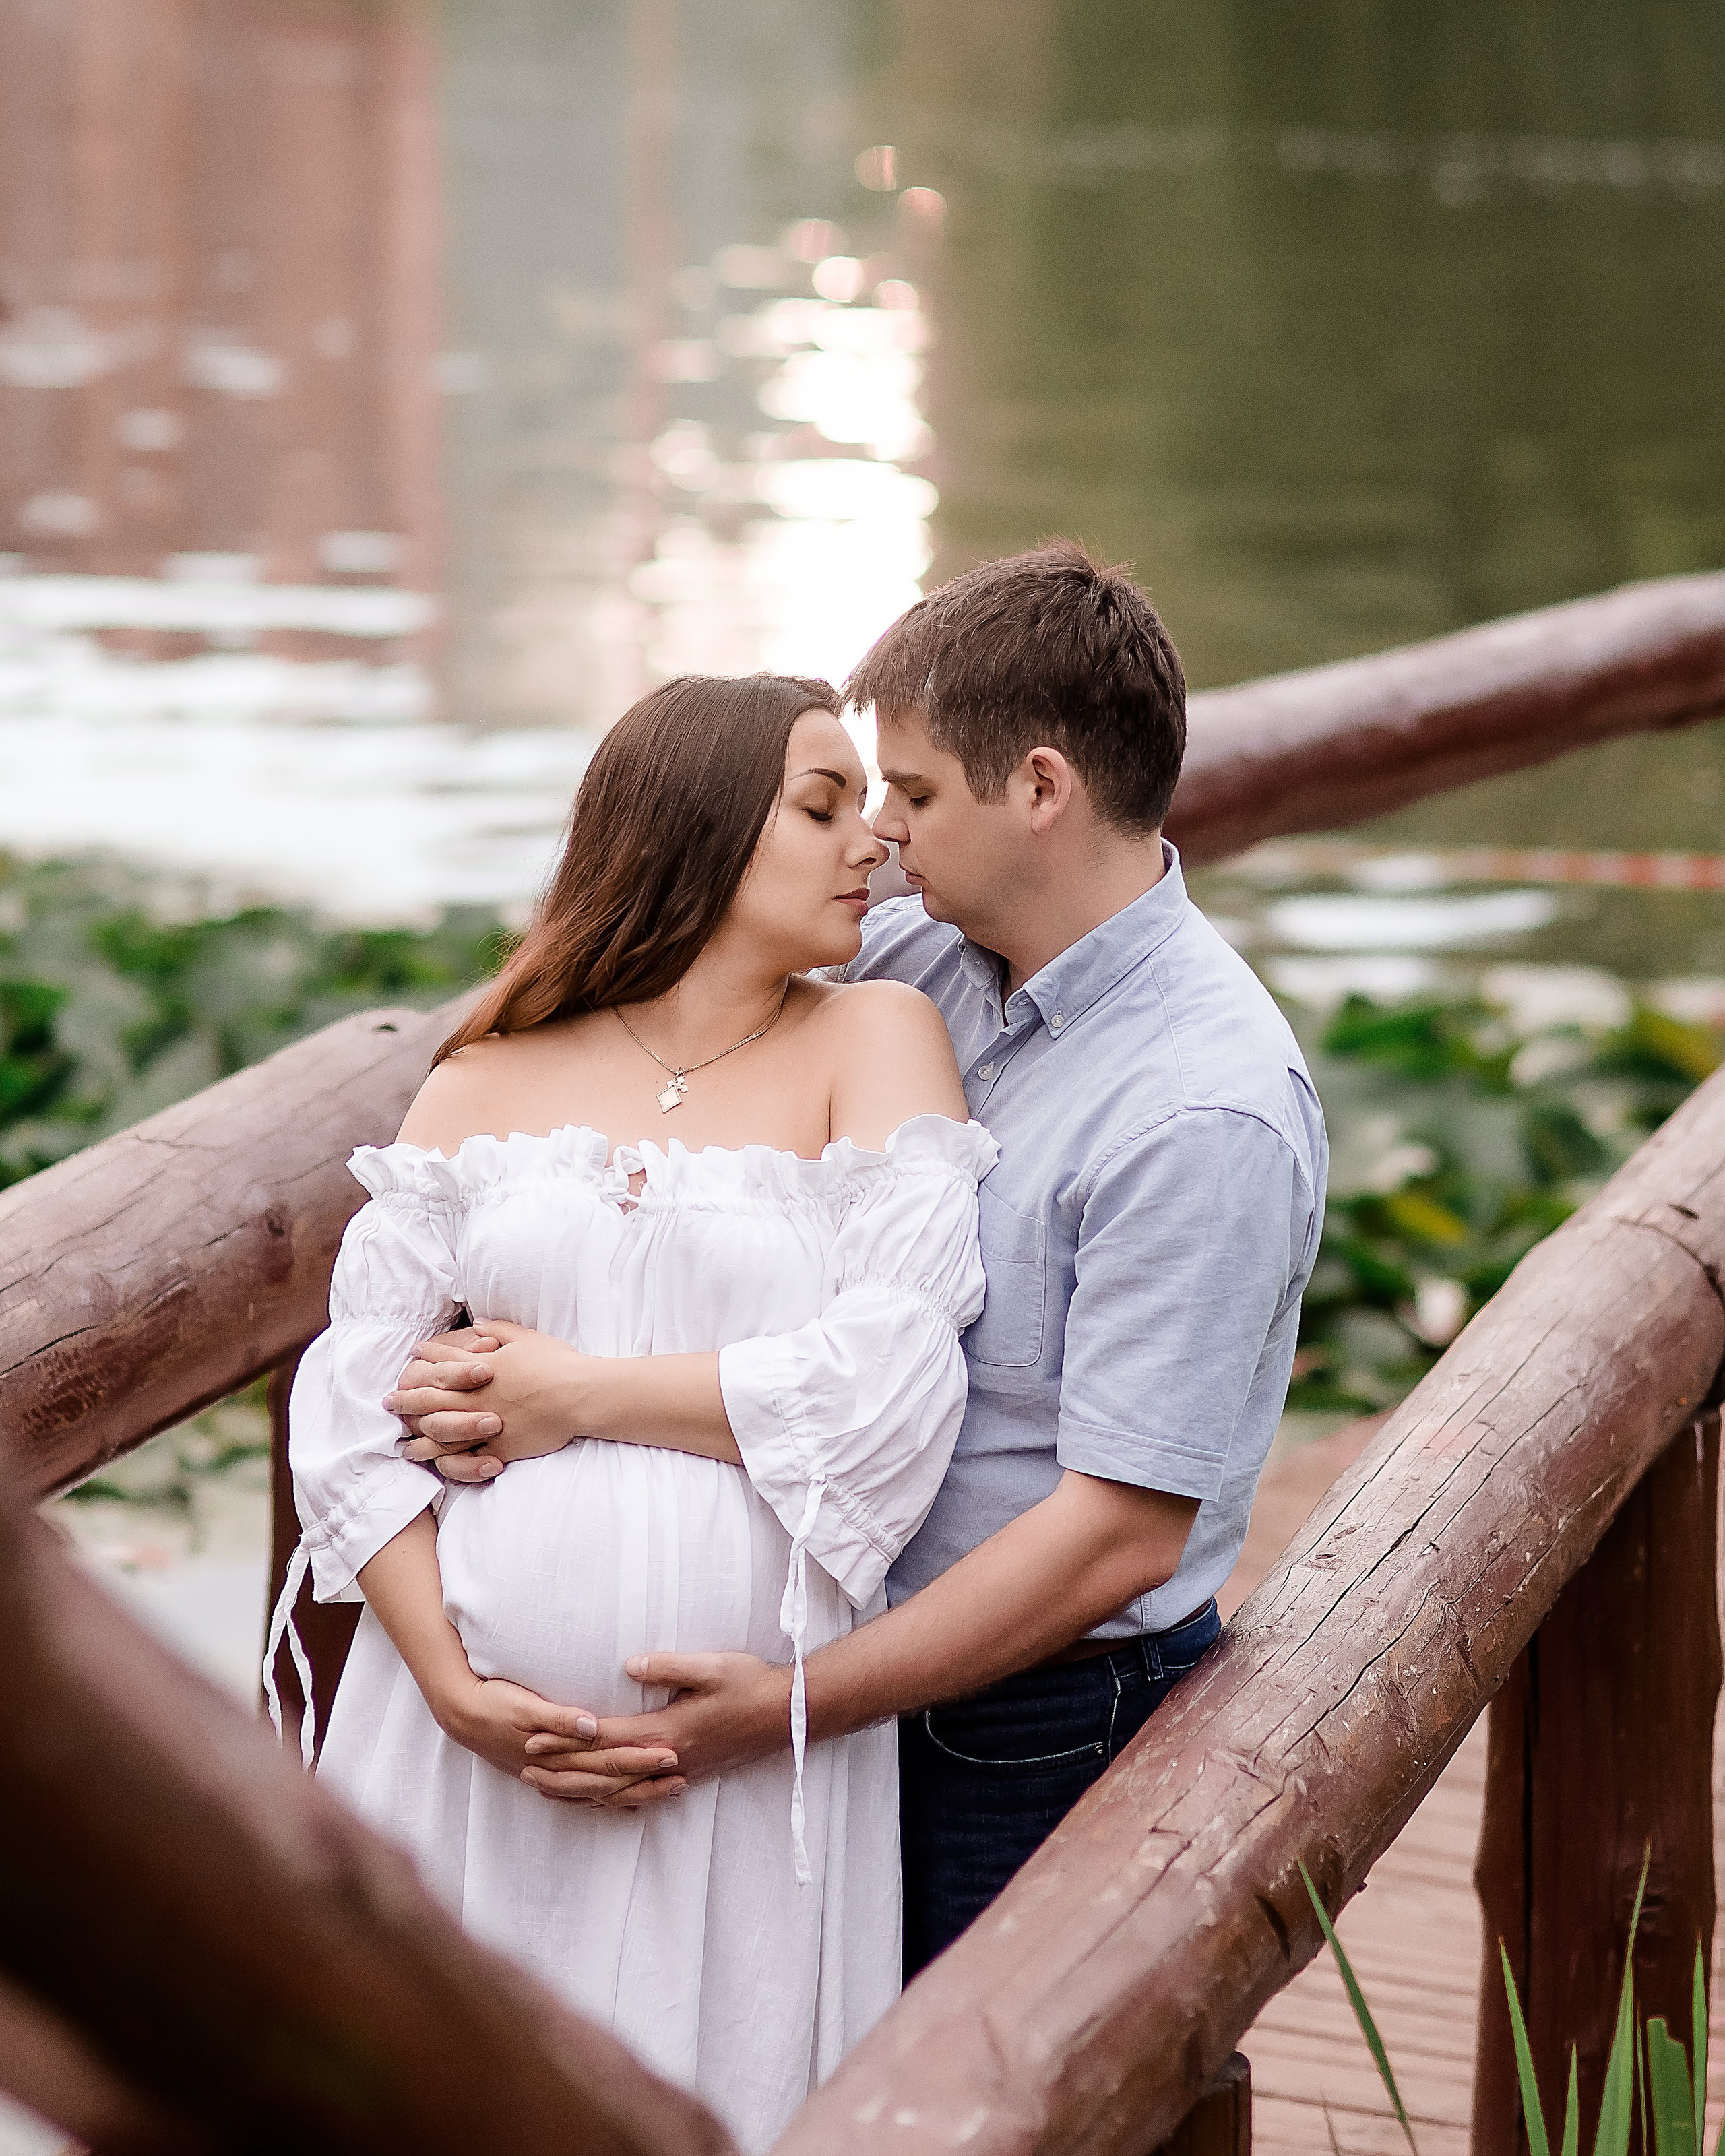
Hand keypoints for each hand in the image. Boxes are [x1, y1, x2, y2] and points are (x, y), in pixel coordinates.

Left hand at [389, 1320, 586, 1481]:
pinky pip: (466, 1460)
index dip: (426, 1359)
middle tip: (390, 1401)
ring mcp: (485, 1425)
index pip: (444, 1363)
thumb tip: (476, 1323)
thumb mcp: (526, 1338)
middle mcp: (477, 1397)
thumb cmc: (557, 1363)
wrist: (581, 1395)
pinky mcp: (499, 1448)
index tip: (413, 1357)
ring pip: (441, 1433)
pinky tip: (435, 1463)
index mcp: (482, 1369)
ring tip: (404, 1440)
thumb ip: (497, 1330)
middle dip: (407, 1399)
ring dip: (418, 1436)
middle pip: (431, 1399)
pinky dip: (447, 1463)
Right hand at [432, 1668, 686, 1806]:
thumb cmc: (494, 1703)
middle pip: (611, 1781)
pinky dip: (606, 1800)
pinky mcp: (547, 1774)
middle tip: (683, 1776)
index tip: (672, 1754)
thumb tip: (593, 1726)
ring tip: (668, 1790)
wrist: (460, 1715)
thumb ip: (560, 1717)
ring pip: (601, 1793)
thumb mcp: (525, 1704)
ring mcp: (553, 1776)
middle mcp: (559, 1770)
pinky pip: (583, 1795)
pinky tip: (626, 1803)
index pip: (609, 1760)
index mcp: (559, 1752)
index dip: (641, 1759)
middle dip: (647, 1780)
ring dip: (634, 1793)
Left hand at [521, 1652, 791, 1798]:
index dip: (566, 1737)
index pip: (604, 1738)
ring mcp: (676, 1771)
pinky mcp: (687, 1773)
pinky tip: (595, 1797)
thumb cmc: (750, 1684)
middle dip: (560, 1768)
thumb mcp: (711, 1666)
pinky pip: (637, 1794)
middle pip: (603, 1771)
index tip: (532, 1734)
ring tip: (545, 1785)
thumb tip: (628, 1666)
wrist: (787, 1715)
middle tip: (523, 1765)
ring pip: (617, 1789)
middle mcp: (666, 1758)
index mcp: (666, 1732)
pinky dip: (609, 1798)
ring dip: (578, 1788)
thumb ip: (669, 1667)